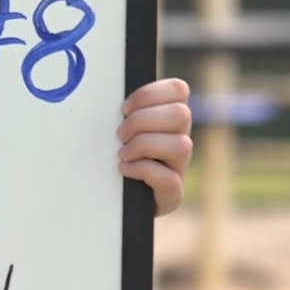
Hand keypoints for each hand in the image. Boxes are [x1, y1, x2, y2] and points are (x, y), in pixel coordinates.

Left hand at [118, 77, 191, 215]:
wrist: (112, 200)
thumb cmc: (113, 156)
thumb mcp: (119, 128)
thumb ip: (125, 110)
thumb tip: (107, 89)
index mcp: (170, 118)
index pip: (179, 89)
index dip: (150, 94)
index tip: (124, 108)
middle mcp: (180, 140)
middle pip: (181, 115)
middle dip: (143, 120)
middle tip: (120, 134)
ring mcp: (179, 168)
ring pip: (182, 145)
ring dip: (144, 145)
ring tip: (122, 153)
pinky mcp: (172, 195)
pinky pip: (169, 179)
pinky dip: (143, 170)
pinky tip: (125, 169)